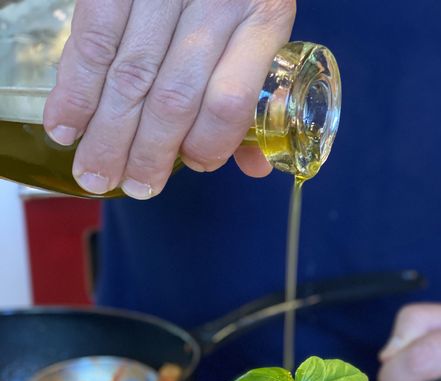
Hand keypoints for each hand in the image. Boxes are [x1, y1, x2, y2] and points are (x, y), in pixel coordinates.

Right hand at [43, 0, 295, 197]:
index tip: (193, 165)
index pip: (228, 102)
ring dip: (107, 134)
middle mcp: (214, 0)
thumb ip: (258, 94)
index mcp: (261, 15)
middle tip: (132, 187)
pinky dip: (74, 89)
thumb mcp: (261, 27)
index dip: (207, 145)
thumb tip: (255, 167)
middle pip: (172, 98)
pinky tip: (64, 127)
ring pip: (128, 76)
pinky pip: (91, 39)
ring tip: (93, 174)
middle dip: (146, 154)